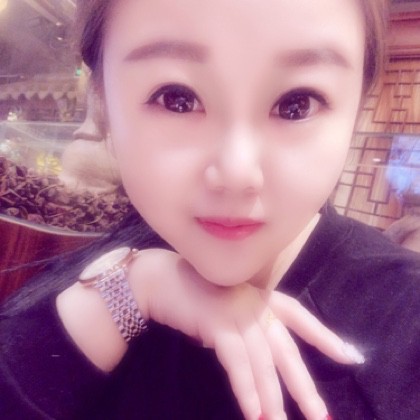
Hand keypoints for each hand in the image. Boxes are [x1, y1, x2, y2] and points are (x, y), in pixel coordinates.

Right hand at [132, 249, 362, 419]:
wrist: (159, 280)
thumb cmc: (191, 296)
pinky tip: (254, 411)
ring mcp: (237, 310)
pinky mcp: (218, 321)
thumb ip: (243, 330)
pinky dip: (246, 387)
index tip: (349, 355)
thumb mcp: (225, 311)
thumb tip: (255, 364)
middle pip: (285, 347)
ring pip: (263, 359)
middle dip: (303, 384)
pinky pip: (237, 360)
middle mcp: (253, 302)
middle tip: (320, 415)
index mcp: (259, 296)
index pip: (298, 315)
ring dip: (272, 397)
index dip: (323, 335)